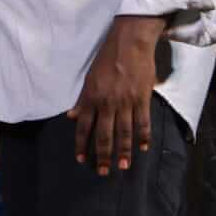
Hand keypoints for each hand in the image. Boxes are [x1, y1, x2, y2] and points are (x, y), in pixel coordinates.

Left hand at [66, 15, 163, 174]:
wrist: (129, 43)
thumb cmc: (107, 59)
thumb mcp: (89, 78)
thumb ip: (82, 100)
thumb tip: (72, 116)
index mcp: (91, 98)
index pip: (84, 127)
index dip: (82, 144)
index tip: (81, 159)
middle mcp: (107, 103)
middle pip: (103, 134)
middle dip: (102, 155)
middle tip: (103, 172)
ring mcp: (126, 102)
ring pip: (123, 132)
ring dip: (123, 151)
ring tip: (123, 167)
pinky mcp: (142, 98)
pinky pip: (143, 121)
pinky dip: (143, 136)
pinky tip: (143, 149)